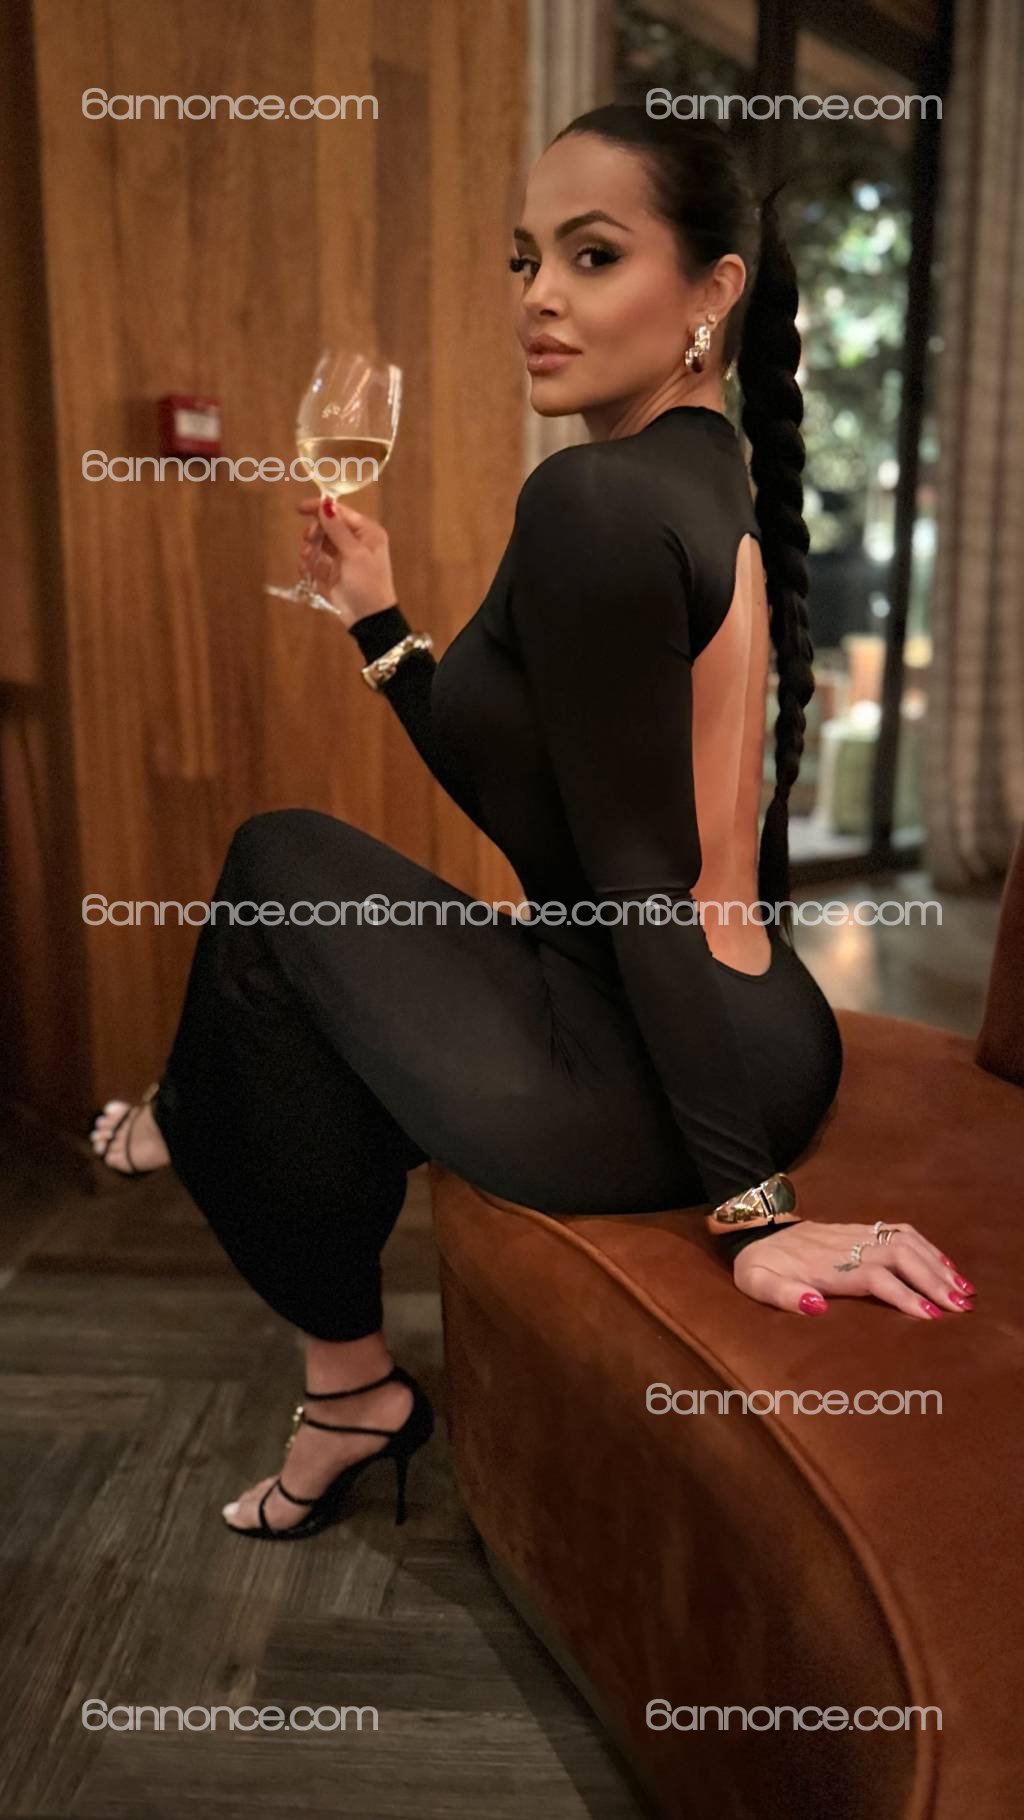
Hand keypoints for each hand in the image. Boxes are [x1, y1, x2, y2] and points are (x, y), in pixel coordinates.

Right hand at [296, 494, 397, 628]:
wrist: (368, 619)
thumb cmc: (368, 584)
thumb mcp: (354, 554)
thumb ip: (337, 529)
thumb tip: (325, 505)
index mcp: (366, 532)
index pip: (340, 512)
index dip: (320, 508)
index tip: (300, 508)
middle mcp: (355, 542)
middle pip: (326, 527)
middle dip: (314, 533)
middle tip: (308, 542)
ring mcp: (343, 557)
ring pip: (319, 544)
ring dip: (309, 549)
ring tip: (307, 560)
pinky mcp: (332, 573)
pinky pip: (315, 562)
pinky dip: (309, 564)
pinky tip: (307, 571)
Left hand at [732, 1220, 975, 1319]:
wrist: (757, 1231)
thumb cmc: (759, 1265)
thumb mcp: (757, 1284)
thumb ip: (784, 1296)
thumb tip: (817, 1307)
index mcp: (829, 1265)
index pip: (876, 1278)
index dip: (904, 1295)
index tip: (930, 1316)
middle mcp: (849, 1246)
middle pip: (901, 1257)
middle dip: (934, 1281)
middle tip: (961, 1307)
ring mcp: (858, 1234)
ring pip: (906, 1242)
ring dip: (937, 1264)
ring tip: (964, 1289)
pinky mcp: (862, 1229)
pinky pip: (901, 1233)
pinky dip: (928, 1247)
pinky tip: (945, 1265)